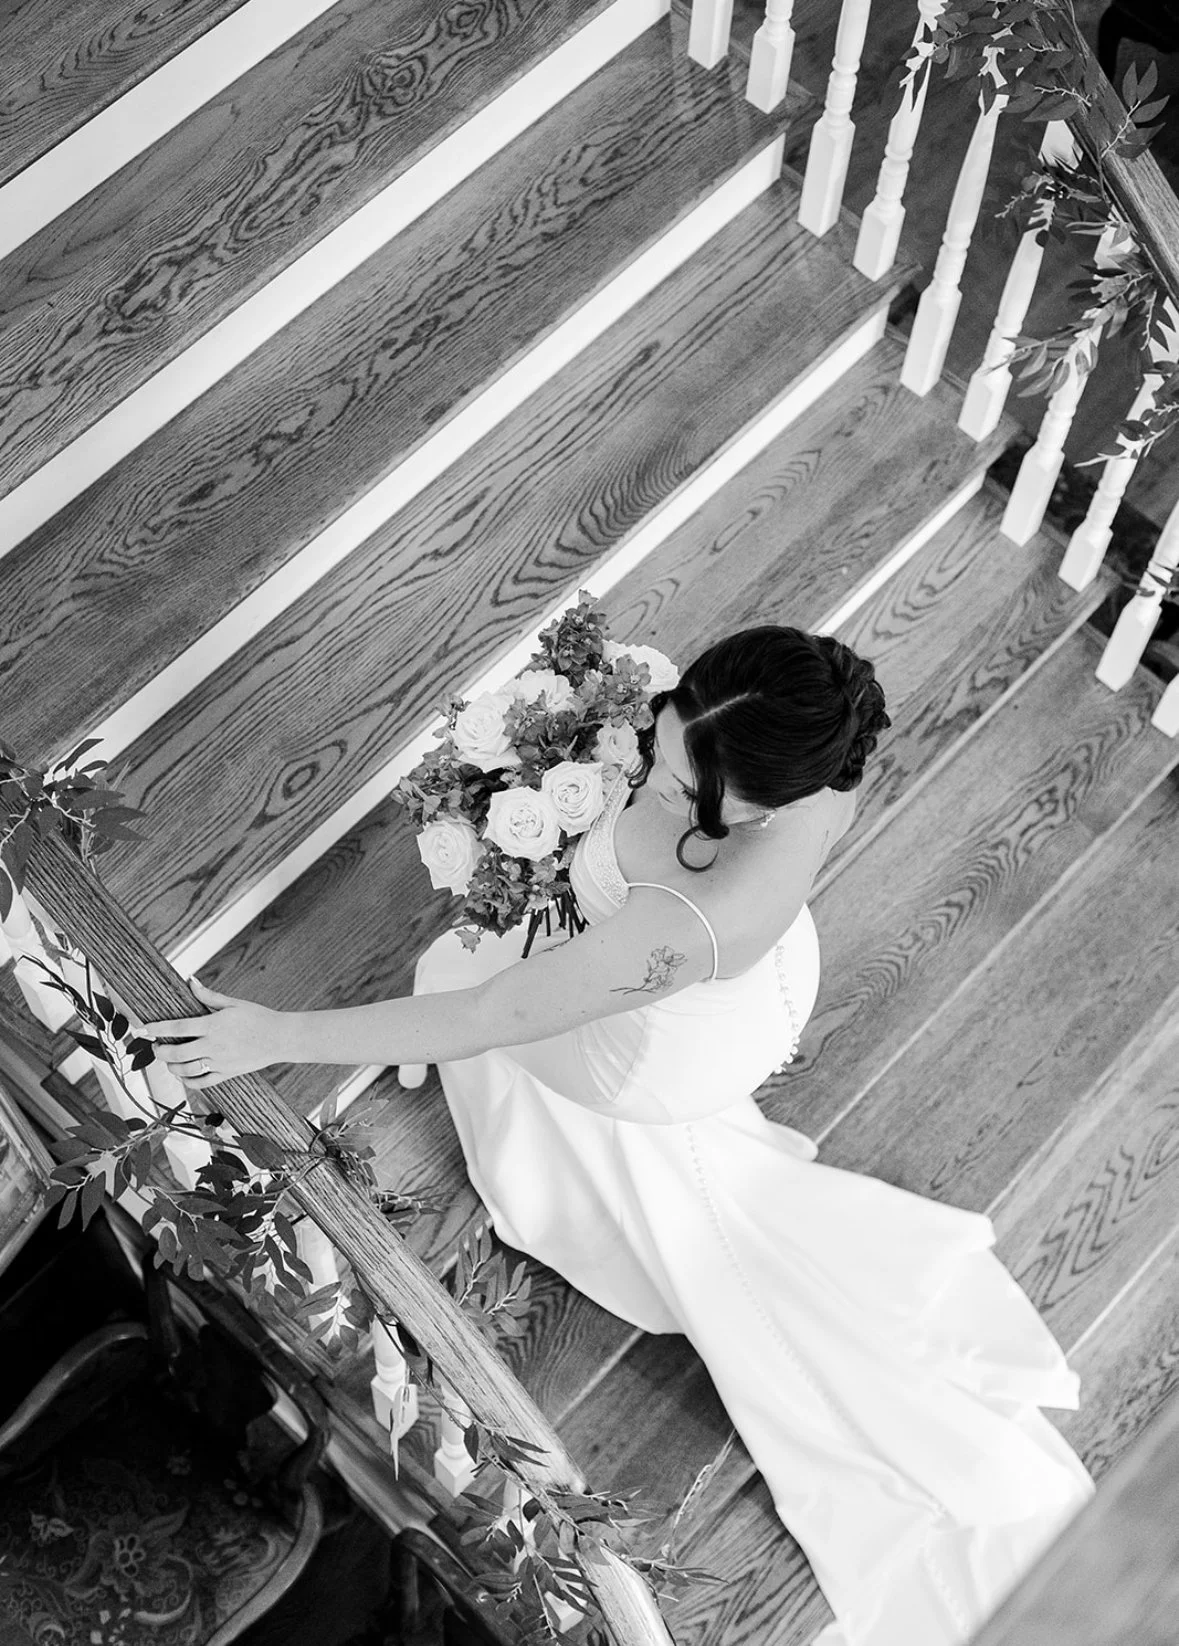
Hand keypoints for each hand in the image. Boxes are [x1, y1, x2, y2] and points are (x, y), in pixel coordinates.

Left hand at [141, 978, 289, 1088]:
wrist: (280, 1038)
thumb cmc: (257, 1017)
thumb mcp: (233, 1003)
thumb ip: (208, 996)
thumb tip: (190, 980)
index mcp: (214, 1025)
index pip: (177, 1028)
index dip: (157, 1029)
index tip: (144, 1029)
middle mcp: (214, 1046)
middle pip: (176, 1053)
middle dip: (159, 1051)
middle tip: (155, 1046)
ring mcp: (219, 1062)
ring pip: (185, 1070)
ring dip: (171, 1066)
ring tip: (168, 1060)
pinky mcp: (226, 1074)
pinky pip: (201, 1083)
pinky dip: (187, 1080)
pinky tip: (183, 1073)